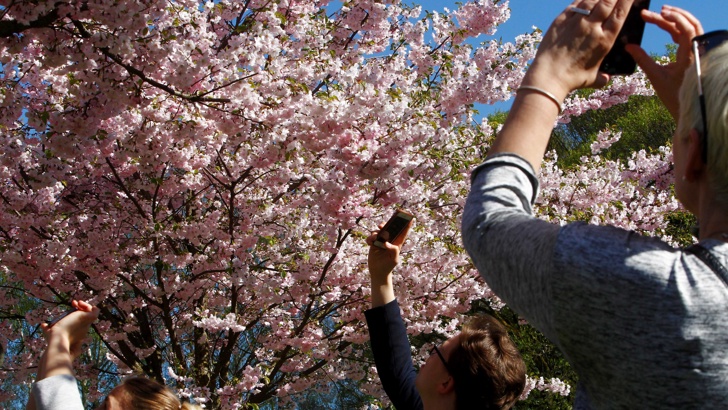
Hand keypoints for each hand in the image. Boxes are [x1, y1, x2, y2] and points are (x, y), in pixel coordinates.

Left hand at [43, 300, 99, 359]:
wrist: (59, 340)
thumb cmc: (54, 338)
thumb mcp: (48, 331)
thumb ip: (47, 328)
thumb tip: (43, 324)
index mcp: (75, 330)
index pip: (80, 320)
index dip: (76, 312)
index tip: (70, 306)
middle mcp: (82, 327)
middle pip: (86, 316)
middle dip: (81, 308)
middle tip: (74, 303)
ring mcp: (86, 323)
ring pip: (92, 313)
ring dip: (86, 306)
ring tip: (78, 303)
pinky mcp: (89, 319)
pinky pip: (96, 311)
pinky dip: (90, 306)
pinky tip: (82, 304)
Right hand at [366, 220, 412, 282]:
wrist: (378, 272)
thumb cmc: (388, 266)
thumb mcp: (394, 259)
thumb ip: (393, 250)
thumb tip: (386, 243)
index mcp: (397, 243)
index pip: (403, 232)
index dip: (407, 224)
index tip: (409, 217)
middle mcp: (389, 240)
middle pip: (389, 228)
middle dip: (386, 225)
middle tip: (381, 226)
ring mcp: (381, 241)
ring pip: (378, 232)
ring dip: (375, 233)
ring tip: (374, 239)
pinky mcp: (374, 244)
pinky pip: (371, 237)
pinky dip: (369, 239)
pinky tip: (369, 243)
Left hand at [523, 0, 635, 97]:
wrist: (548, 76)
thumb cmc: (571, 79)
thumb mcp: (592, 79)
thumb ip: (602, 77)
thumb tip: (606, 79)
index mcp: (604, 40)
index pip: (620, 14)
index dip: (626, 1)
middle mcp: (592, 27)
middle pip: (608, 2)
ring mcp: (576, 22)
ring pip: (591, 0)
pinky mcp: (561, 20)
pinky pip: (575, 5)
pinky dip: (582, 0)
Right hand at [626, 6, 702, 120]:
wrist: (688, 108)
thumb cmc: (673, 95)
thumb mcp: (655, 77)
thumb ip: (642, 59)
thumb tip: (629, 46)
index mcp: (689, 54)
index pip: (683, 28)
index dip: (670, 18)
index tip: (652, 15)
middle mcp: (696, 50)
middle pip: (688, 24)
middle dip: (672, 15)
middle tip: (655, 12)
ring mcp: (697, 51)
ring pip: (692, 27)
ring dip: (678, 18)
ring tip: (662, 13)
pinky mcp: (694, 54)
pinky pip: (690, 35)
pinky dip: (679, 27)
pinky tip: (668, 26)